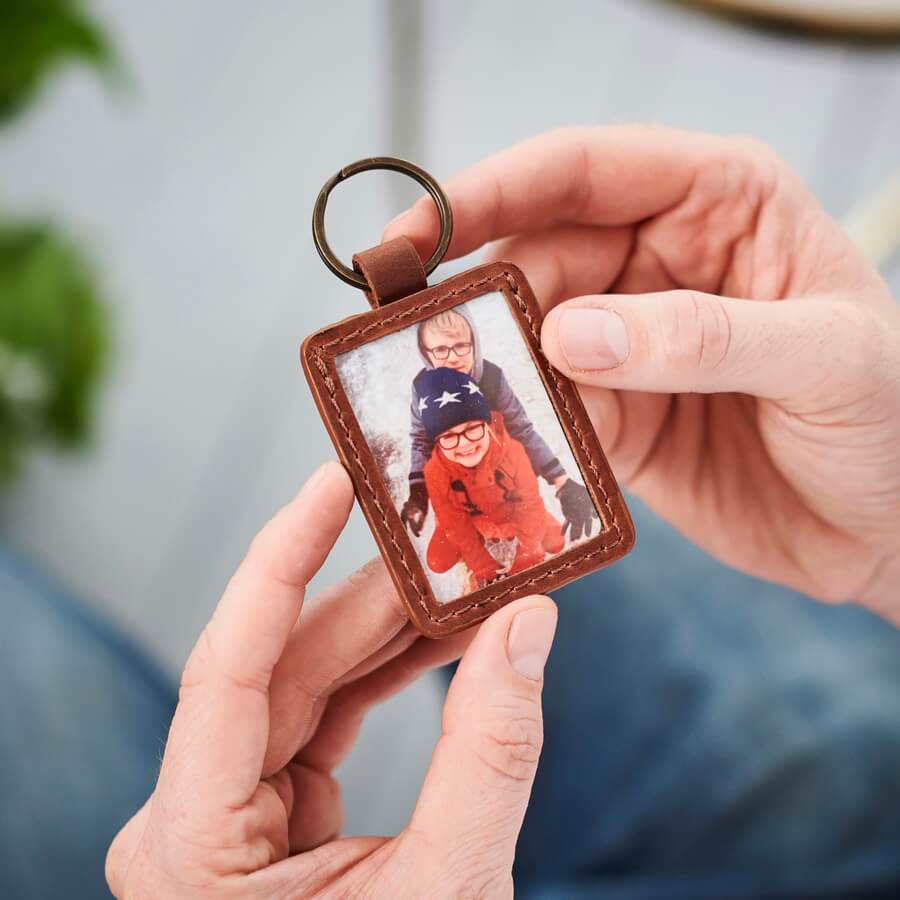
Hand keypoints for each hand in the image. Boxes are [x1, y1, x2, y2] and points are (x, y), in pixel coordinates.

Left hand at [106, 462, 556, 898]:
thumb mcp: (452, 891)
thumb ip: (491, 751)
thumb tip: (532, 625)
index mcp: (187, 850)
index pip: (228, 665)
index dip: (281, 559)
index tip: (332, 480)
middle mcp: (186, 822)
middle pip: (282, 669)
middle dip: (373, 598)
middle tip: (444, 532)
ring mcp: (222, 819)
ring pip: (305, 688)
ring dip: (387, 634)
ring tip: (461, 580)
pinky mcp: (265, 818)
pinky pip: (322, 722)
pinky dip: (383, 680)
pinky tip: (441, 641)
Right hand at [385, 126, 899, 624]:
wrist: (887, 531)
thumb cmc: (891, 422)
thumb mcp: (822, 361)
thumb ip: (701, 338)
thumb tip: (567, 333)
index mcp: (719, 202)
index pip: (584, 170)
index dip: (493, 191)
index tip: (419, 232)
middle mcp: (659, 260)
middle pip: (537, 256)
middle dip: (478, 296)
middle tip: (420, 342)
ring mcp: (630, 340)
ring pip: (528, 335)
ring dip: (489, 366)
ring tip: (447, 399)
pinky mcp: (612, 412)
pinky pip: (545, 407)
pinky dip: (515, 424)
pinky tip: (494, 442)